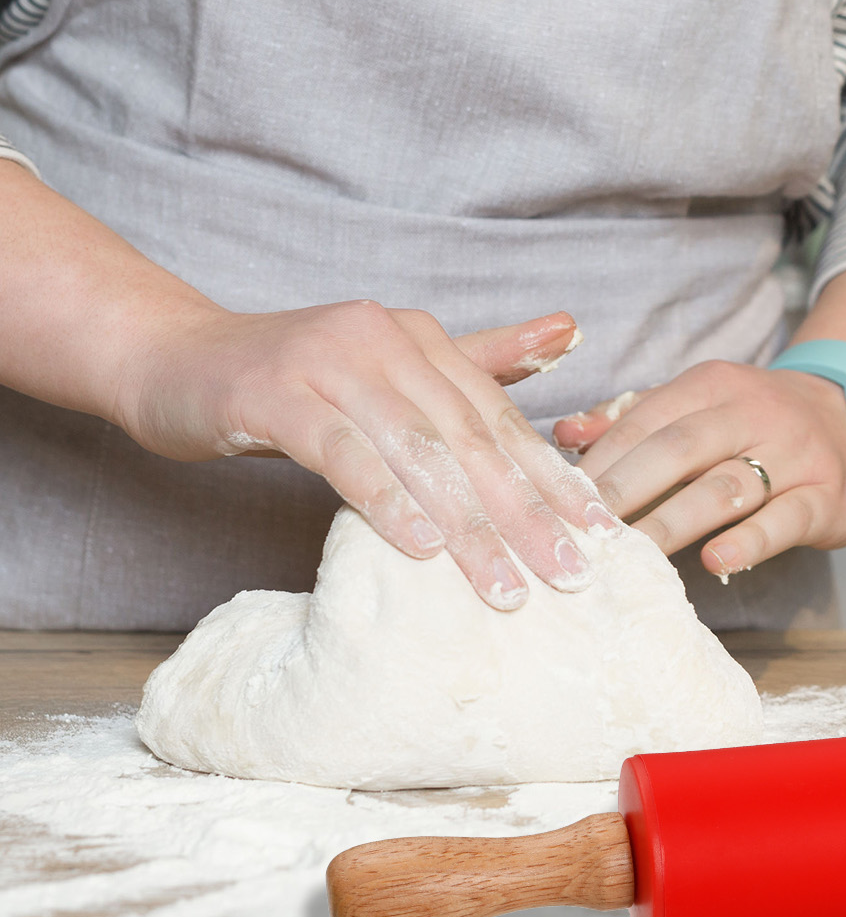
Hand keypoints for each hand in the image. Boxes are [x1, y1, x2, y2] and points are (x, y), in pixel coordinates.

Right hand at [112, 302, 620, 608]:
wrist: (172, 361)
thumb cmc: (288, 380)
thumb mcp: (387, 368)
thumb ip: (477, 359)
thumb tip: (570, 330)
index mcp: (419, 338)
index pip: (499, 417)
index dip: (551, 475)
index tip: (601, 534)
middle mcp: (384, 339)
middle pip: (469, 437)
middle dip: (524, 511)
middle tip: (567, 575)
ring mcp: (329, 362)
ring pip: (416, 450)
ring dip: (466, 523)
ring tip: (503, 585)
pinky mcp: (274, 392)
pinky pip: (343, 452)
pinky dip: (385, 499)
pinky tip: (420, 547)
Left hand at [553, 361, 845, 575]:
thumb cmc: (758, 423)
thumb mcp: (702, 406)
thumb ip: (634, 418)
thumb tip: (566, 434)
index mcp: (714, 385)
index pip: (647, 419)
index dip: (603, 459)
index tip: (562, 499)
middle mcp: (754, 412)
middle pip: (680, 448)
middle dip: (627, 489)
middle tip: (584, 530)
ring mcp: (794, 453)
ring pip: (726, 486)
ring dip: (674, 521)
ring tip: (634, 554)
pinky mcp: (826, 496)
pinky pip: (785, 519)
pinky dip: (749, 540)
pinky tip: (716, 561)